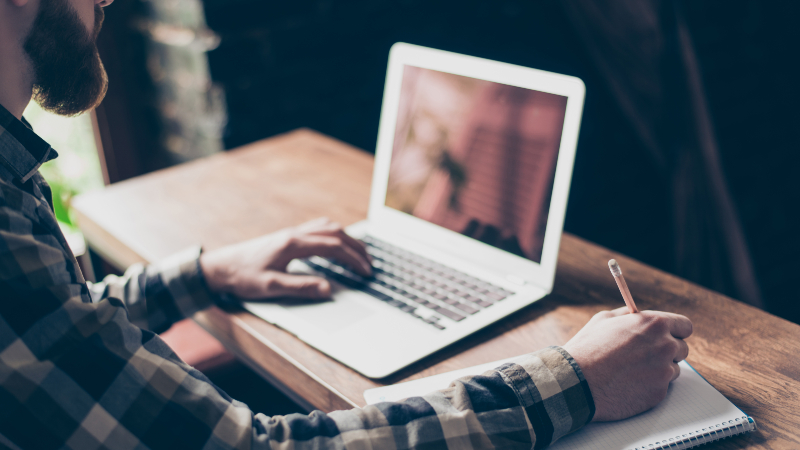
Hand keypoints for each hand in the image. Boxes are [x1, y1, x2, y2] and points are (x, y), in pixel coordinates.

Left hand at [199, 217, 371, 299]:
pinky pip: (317, 228)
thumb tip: (328, 289)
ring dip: (347, 238)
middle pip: (335, 233)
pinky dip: (334, 235)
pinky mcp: (287, 237)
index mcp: (293, 244)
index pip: (332, 246)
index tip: (366, 271)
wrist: (220, 266)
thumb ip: (301, 287)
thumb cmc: (242, 277)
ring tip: (359, 253)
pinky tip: (336, 244)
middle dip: (356, 248)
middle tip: (370, 264)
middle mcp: (294, 234)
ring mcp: (291, 233)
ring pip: (327, 227)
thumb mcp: (271, 287)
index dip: (353, 258)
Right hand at [563, 307, 692, 421]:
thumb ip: (628, 316)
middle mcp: (665, 346)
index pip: (684, 326)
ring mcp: (664, 371)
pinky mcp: (659, 392)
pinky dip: (649, 385)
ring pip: (673, 369)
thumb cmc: (588, 349)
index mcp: (654, 324)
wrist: (577, 380)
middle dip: (667, 351)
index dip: (675, 331)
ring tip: (632, 370)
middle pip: (682, 348)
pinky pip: (662, 387)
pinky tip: (629, 382)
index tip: (669, 335)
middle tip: (646, 354)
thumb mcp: (604, 319)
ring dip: (659, 369)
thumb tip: (637, 316)